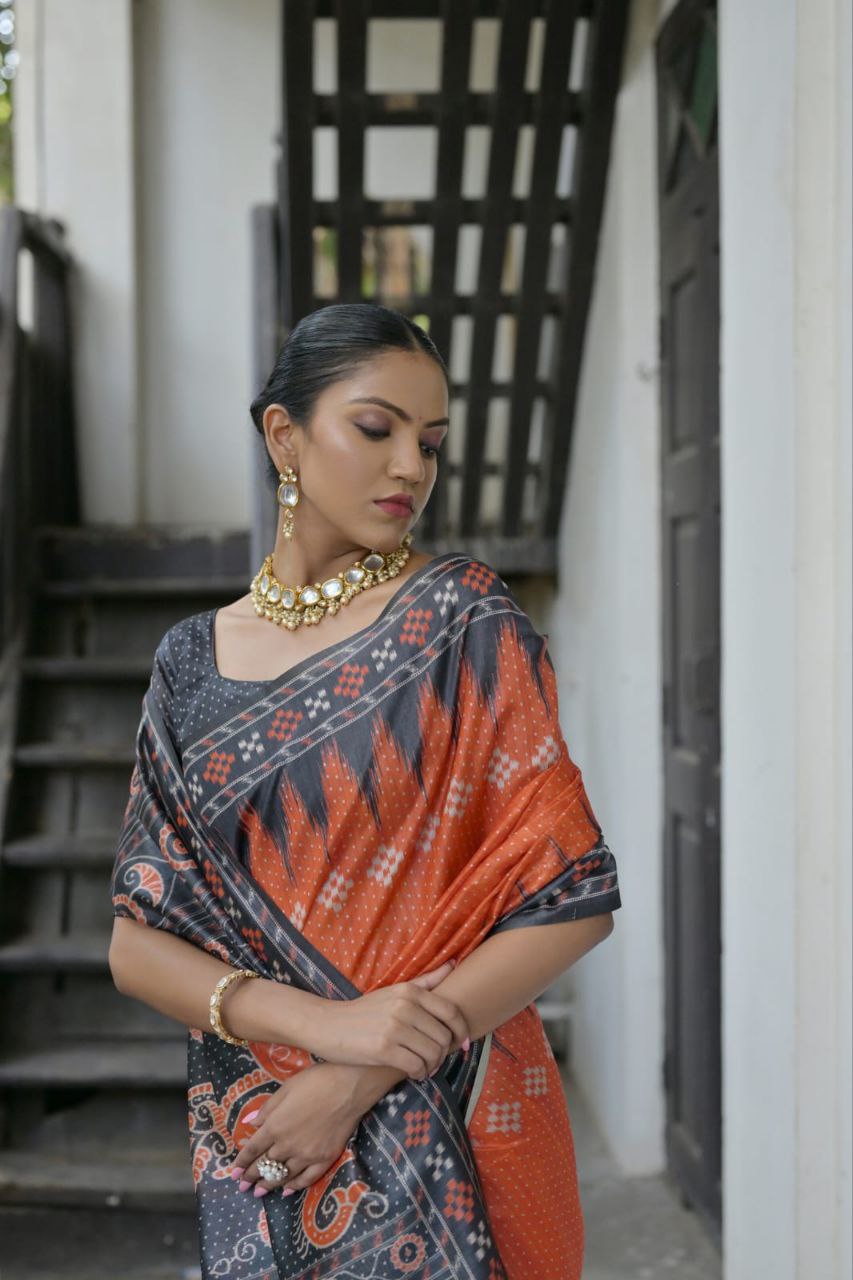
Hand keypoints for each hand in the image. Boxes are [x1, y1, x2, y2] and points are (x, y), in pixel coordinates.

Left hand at [230, 1063, 367, 1195]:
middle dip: (251, 1176)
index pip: (253, 1149)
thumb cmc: (317, 1080)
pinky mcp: (325, 1159)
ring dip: (269, 1184)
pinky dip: (295, 1186)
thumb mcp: (287, 1088)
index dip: (242, 1162)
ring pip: (283, 1175)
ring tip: (259, 1192)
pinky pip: (307, 1178)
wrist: (349, 1086)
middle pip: (265, 1164)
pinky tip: (287, 1190)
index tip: (234, 1172)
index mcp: (275, 1126)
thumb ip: (268, 1108)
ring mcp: (307, 1155)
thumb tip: (250, 1123)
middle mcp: (287, 1145)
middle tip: (242, 1186)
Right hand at [311, 960, 469, 1078]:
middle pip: (444, 1037)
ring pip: (432, 1053)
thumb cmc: (364, 1011)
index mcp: (410, 991)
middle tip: (434, 1060)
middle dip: (443, 1053)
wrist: (327, 1025)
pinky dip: (420, 1074)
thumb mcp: (394, 991)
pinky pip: (417, 1066)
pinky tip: (413, 1073)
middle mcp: (405, 1006)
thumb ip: (425, 981)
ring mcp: (394, 1027)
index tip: (461, 1043)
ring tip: (424, 1068)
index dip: (461, 1031)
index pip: (451, 1012)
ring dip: (432, 1066)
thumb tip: (453, 964)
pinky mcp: (384, 1049)